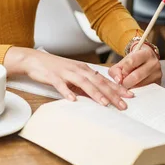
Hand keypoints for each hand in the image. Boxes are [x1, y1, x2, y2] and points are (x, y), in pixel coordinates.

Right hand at [5, 47, 133, 109]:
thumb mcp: (73, 75)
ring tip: (104, 103)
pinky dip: (67, 92)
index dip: (117, 88)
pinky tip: (73, 100)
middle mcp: (78, 69)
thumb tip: (98, 96)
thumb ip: (85, 85)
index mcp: (84, 69)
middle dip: (112, 93)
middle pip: (98, 82)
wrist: (35, 59)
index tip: (130, 95)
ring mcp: (66, 72)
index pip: (104, 79)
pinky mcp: (53, 76)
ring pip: (83, 83)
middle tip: (123, 104)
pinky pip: (61, 85)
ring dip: (95, 93)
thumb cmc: (55, 68)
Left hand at [108, 44, 161, 88]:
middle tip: (122, 82)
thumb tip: (118, 81)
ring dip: (131, 87)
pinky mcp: (158, 83)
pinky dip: (137, 90)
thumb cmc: (134, 61)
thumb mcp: (123, 61)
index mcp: (145, 54)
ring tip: (129, 83)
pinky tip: (135, 86)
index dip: (124, 70)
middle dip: (126, 82)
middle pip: (136, 76)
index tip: (122, 73)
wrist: (147, 59)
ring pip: (140, 85)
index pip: (131, 61)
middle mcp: (154, 63)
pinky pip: (145, 90)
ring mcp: (157, 74)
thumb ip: (116, 70)